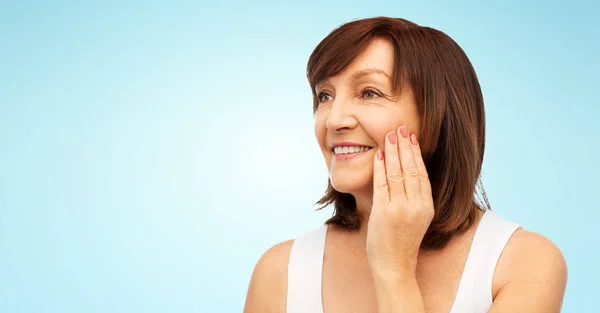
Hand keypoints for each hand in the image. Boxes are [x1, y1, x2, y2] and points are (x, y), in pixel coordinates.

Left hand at [366, 125, 433, 276]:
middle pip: (410, 169)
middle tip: (400, 128)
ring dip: (392, 152)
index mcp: (426, 206)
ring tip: (389, 136)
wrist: (394, 266)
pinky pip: (382, 184)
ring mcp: (400, 209)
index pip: (421, 173)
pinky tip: (379, 155)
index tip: (411, 137)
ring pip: (397, 173)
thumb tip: (407, 173)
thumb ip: (414, 197)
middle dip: (404, 146)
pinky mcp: (384, 212)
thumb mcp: (416, 218)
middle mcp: (416, 206)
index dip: (416, 153)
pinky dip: (380, 168)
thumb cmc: (401, 242)